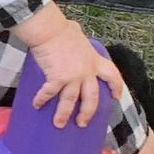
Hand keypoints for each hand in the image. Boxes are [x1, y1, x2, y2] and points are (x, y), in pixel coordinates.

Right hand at [19, 7, 121, 129]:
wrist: (50, 30)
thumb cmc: (61, 29)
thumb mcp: (78, 34)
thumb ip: (79, 40)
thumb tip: (74, 30)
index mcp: (94, 60)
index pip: (112, 75)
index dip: (116, 87)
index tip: (116, 96)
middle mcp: (86, 72)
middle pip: (92, 98)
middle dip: (87, 113)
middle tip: (82, 123)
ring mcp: (73, 77)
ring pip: (71, 101)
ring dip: (64, 114)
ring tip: (59, 124)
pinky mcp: (57, 78)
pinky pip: (49, 93)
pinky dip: (41, 100)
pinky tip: (37, 105)